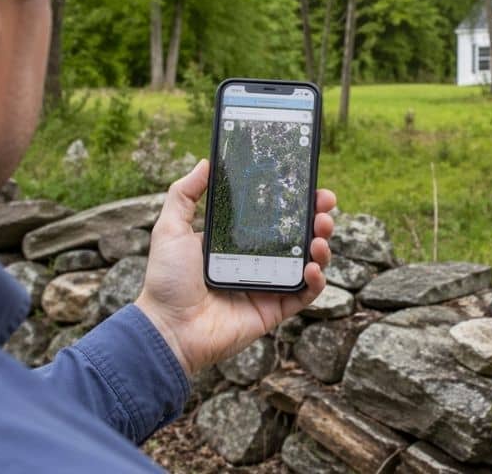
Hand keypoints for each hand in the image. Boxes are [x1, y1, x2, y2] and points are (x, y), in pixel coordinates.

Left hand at [134, 159, 334, 376]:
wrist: (168, 328)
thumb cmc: (166, 280)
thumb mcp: (170, 228)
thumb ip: (184, 194)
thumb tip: (206, 162)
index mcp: (237, 240)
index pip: (273, 214)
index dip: (293, 199)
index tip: (307, 183)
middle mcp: (257, 260)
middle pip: (298, 235)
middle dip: (317, 217)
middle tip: (325, 205)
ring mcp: (269, 285)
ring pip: (308, 261)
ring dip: (322, 245)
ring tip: (321, 233)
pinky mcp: (275, 309)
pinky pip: (305, 295)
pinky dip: (317, 281)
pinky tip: (312, 266)